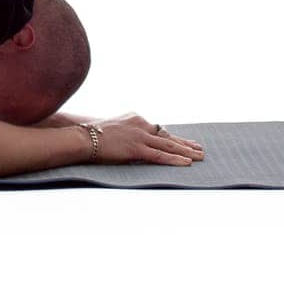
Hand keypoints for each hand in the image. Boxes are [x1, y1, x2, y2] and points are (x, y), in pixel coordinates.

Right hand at [88, 113, 203, 165]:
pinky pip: (160, 156)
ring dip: (186, 152)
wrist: (83, 137)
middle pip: (168, 136)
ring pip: (168, 145)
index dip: (174, 138)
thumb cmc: (94, 136)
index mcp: (135, 118)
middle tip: (200, 149)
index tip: (186, 142)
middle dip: (186, 143)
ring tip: (200, 156)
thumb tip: (136, 146)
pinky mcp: (136, 148)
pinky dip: (175, 160)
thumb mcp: (116, 130)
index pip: (159, 130)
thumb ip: (129, 135)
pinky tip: (187, 163)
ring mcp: (139, 136)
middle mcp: (140, 124)